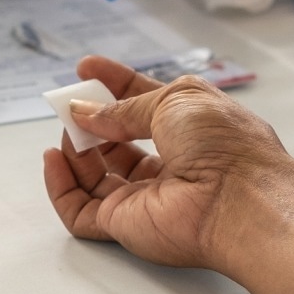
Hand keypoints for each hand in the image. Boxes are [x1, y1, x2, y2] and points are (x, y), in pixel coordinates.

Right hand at [41, 55, 293, 270]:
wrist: (239, 200)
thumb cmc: (222, 143)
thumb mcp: (174, 100)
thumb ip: (124, 107)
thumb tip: (86, 112)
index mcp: (188, 127)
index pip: (142, 104)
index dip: (114, 85)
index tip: (85, 69)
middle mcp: (167, 163)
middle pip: (116, 142)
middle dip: (90, 120)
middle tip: (67, 103)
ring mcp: (143, 197)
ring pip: (95, 175)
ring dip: (75, 149)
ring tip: (68, 130)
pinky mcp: (123, 225)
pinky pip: (78, 209)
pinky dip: (59, 185)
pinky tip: (54, 159)